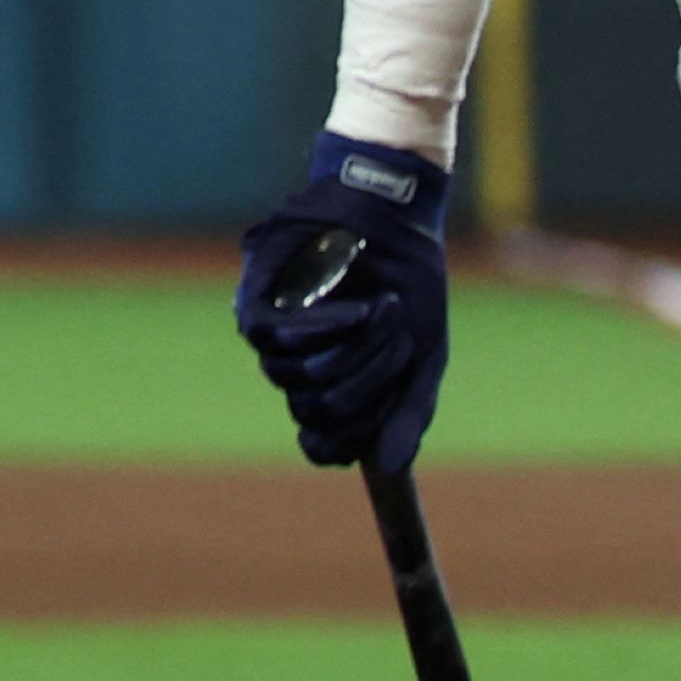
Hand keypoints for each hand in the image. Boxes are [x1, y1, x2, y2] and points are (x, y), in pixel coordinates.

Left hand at [234, 131, 457, 470]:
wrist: (394, 215)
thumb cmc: (407, 282)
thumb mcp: (425, 354)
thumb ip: (411, 410)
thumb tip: (394, 465)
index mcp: (332, 387)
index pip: (325, 444)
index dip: (352, 440)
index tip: (384, 411)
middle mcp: (296, 370)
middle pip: (319, 414)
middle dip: (371, 381)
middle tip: (400, 338)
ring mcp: (274, 338)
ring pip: (300, 380)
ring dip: (355, 348)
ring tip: (382, 308)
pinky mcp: (256, 303)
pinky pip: (280, 340)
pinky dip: (326, 327)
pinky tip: (356, 307)